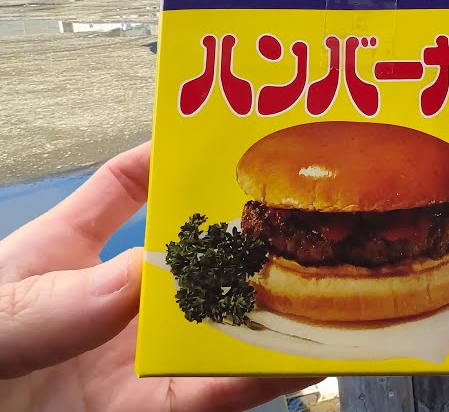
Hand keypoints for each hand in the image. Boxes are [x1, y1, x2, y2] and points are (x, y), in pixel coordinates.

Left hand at [0, 143, 316, 411]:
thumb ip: (54, 301)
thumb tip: (143, 275)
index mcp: (56, 261)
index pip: (119, 192)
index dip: (168, 158)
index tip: (223, 135)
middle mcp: (104, 309)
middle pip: (187, 260)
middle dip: (240, 238)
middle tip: (298, 215)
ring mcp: (126, 366)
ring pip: (211, 330)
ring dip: (265, 312)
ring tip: (321, 287)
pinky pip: (210, 396)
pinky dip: (255, 380)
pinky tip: (298, 361)